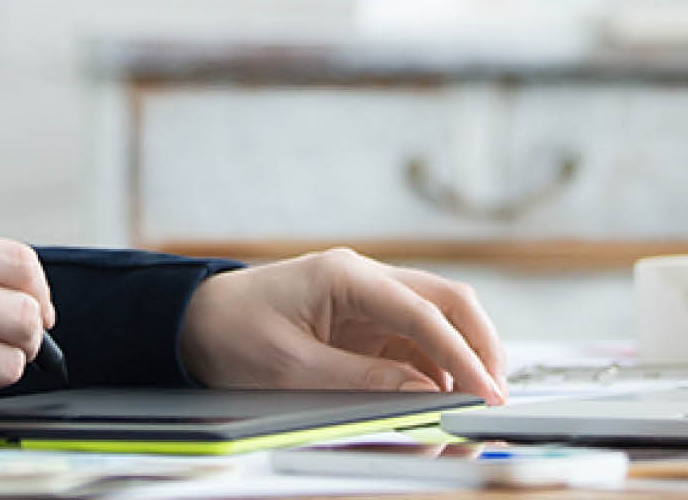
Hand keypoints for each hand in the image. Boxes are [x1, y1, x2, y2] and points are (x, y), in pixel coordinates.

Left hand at [177, 247, 505, 403]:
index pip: (426, 313)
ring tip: (467, 411)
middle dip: (480, 348)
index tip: (486, 396)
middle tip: (495, 399)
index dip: (462, 357)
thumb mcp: (292, 369)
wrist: (192, 322)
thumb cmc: (232, 335)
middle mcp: (367, 279)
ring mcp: (369, 300)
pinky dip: (433, 372)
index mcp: (348, 276)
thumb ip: (362, 383)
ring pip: (438, 324)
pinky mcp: (364, 324)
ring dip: (459, 363)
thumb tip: (426, 395)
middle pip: (449, 304)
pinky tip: (436, 404)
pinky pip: (414, 344)